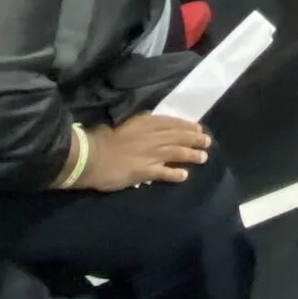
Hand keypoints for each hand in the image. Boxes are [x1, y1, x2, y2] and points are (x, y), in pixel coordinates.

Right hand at [83, 114, 211, 190]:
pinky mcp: (145, 171)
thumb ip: (139, 125)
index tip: (198, 128)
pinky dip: (175, 174)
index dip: (186, 126)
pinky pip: (164, 173)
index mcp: (145, 122)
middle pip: (178, 137)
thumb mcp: (123, 122)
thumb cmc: (101, 137)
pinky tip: (184, 175)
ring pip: (176, 153)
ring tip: (203, 158)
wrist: (90, 156)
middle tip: (207, 142)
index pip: (171, 122)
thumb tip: (149, 125)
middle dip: (194, 139)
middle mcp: (152, 137)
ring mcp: (150, 154)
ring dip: (191, 155)